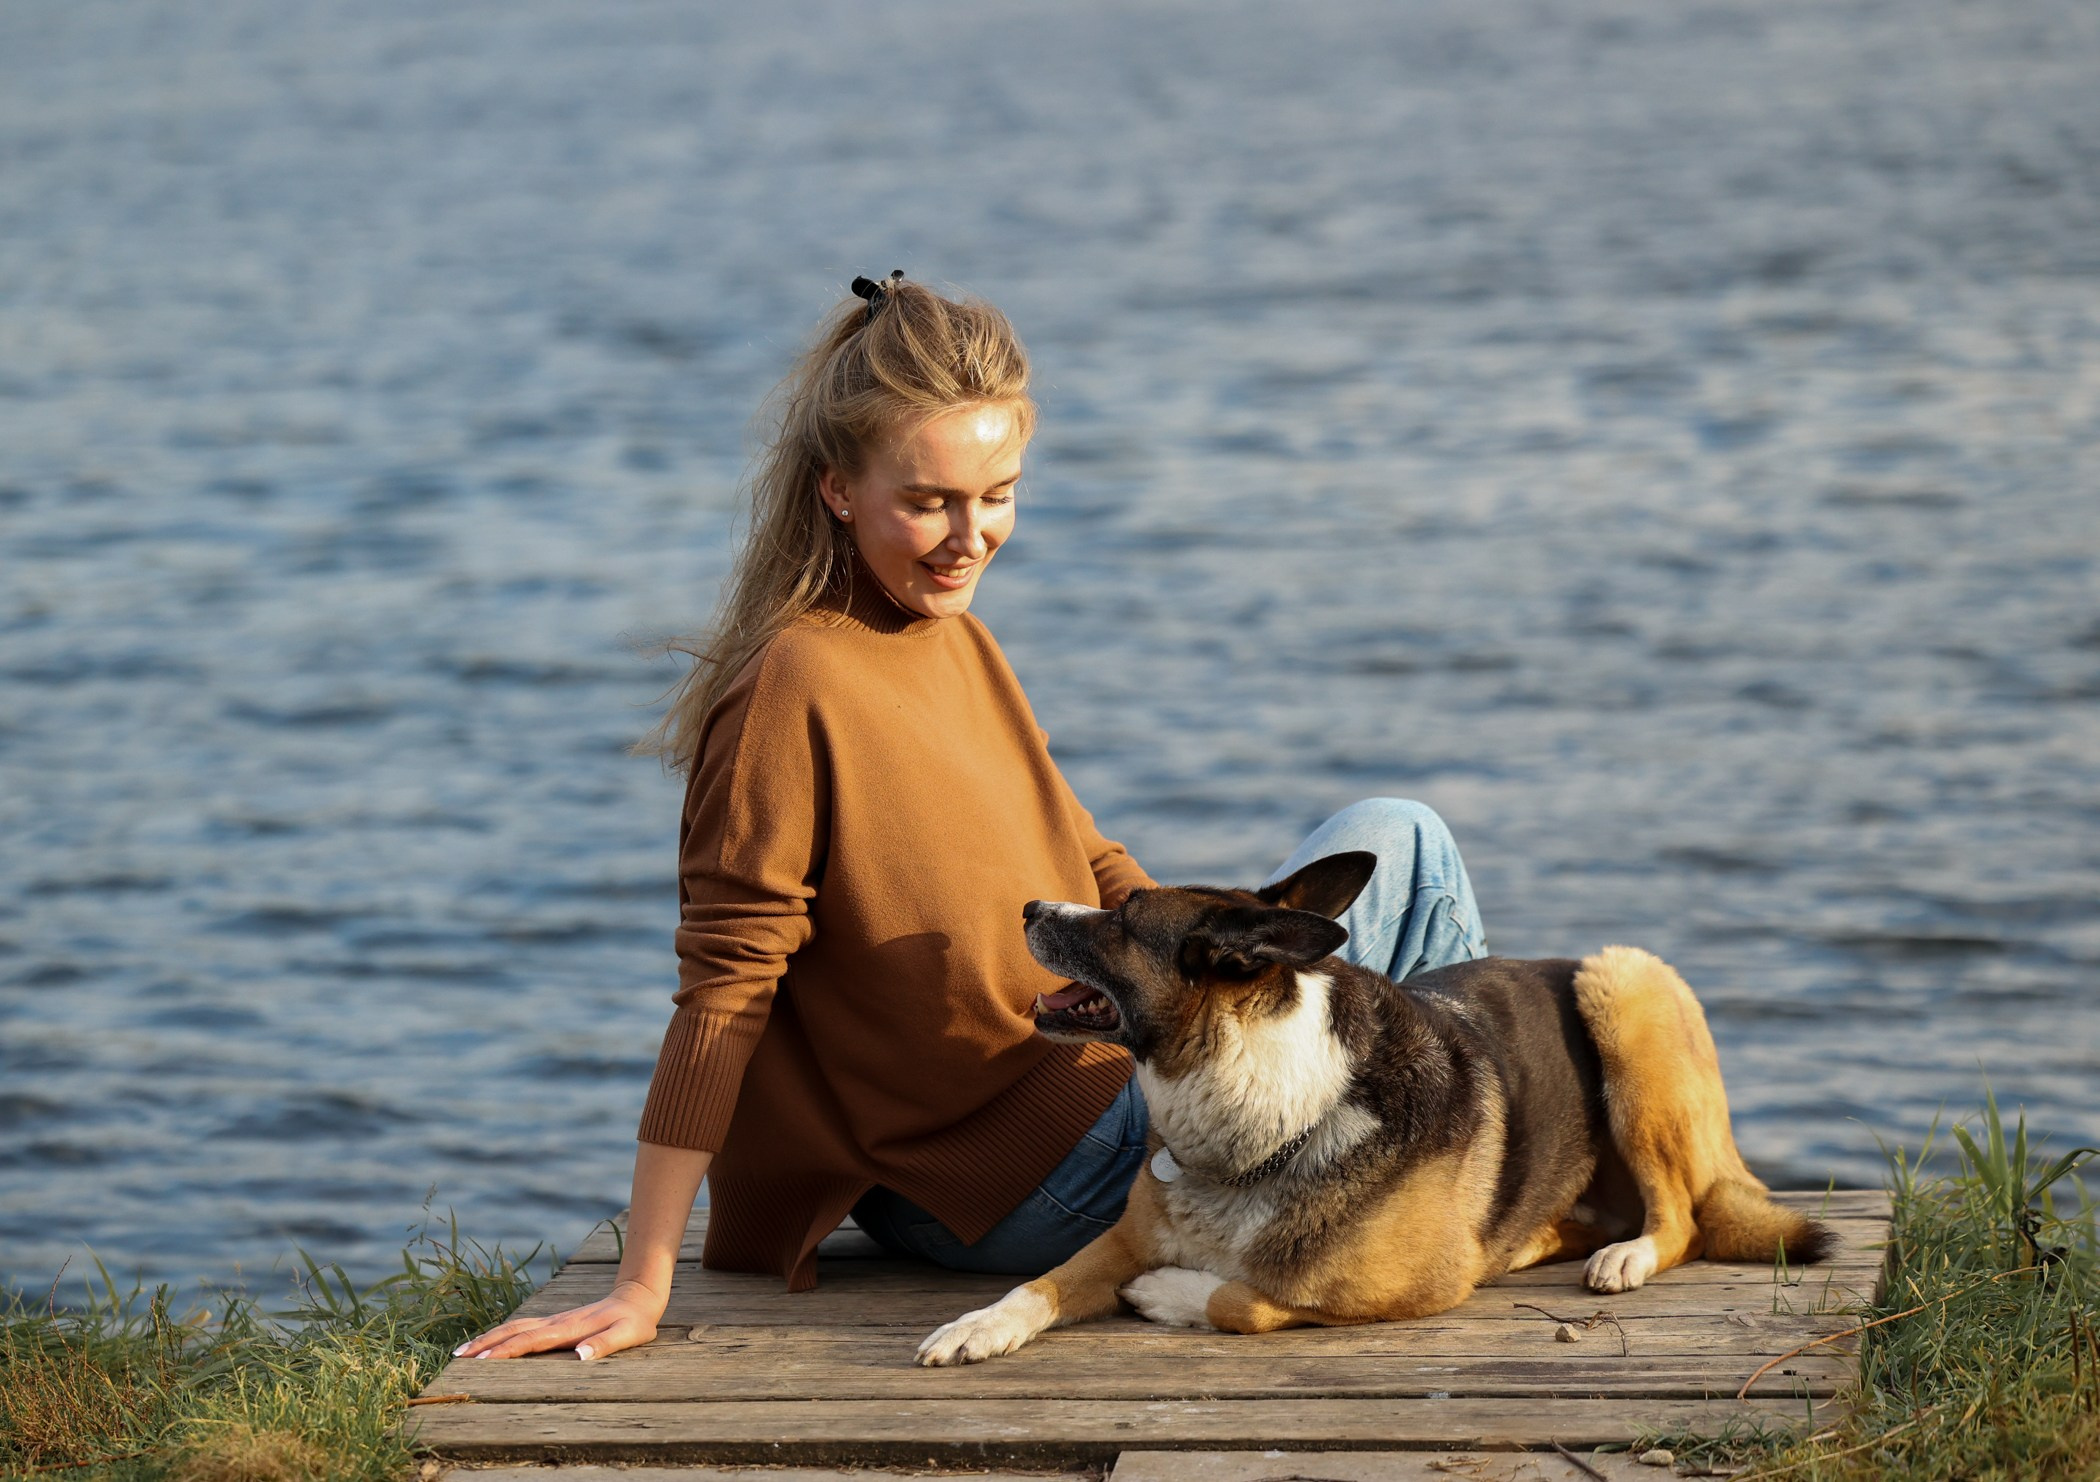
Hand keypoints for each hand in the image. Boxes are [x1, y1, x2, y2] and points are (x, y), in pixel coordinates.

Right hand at [452, 1279, 666, 1362]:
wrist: (638, 1297)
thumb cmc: (635, 1321)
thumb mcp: (628, 1335)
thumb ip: (605, 1344)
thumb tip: (581, 1355)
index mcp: (569, 1328)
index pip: (531, 1341)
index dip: (506, 1351)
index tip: (481, 1362)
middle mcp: (556, 1322)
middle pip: (513, 1331)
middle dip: (485, 1344)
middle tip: (457, 1358)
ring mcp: (553, 1320)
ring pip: (514, 1327)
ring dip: (488, 1338)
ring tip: (462, 1351)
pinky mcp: (555, 1322)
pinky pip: (521, 1328)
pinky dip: (500, 1334)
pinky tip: (490, 1343)